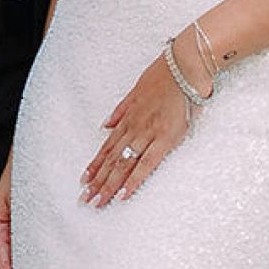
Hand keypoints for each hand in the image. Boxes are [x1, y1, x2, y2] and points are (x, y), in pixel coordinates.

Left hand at [82, 53, 191, 206]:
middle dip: (97, 181)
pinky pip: (146, 164)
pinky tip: (123, 195)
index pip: (106, 148)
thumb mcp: (135, 90)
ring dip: (109, 185)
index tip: (84, 181)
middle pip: (111, 160)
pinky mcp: (165, 139)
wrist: (184, 66)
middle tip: (85, 200)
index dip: (95, 165)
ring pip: (123, 165)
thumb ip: (120, 110)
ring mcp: (148, 134)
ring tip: (98, 202)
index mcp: (127, 119)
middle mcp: (133, 128)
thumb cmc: (163, 75)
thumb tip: (105, 125)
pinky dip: (134, 180)